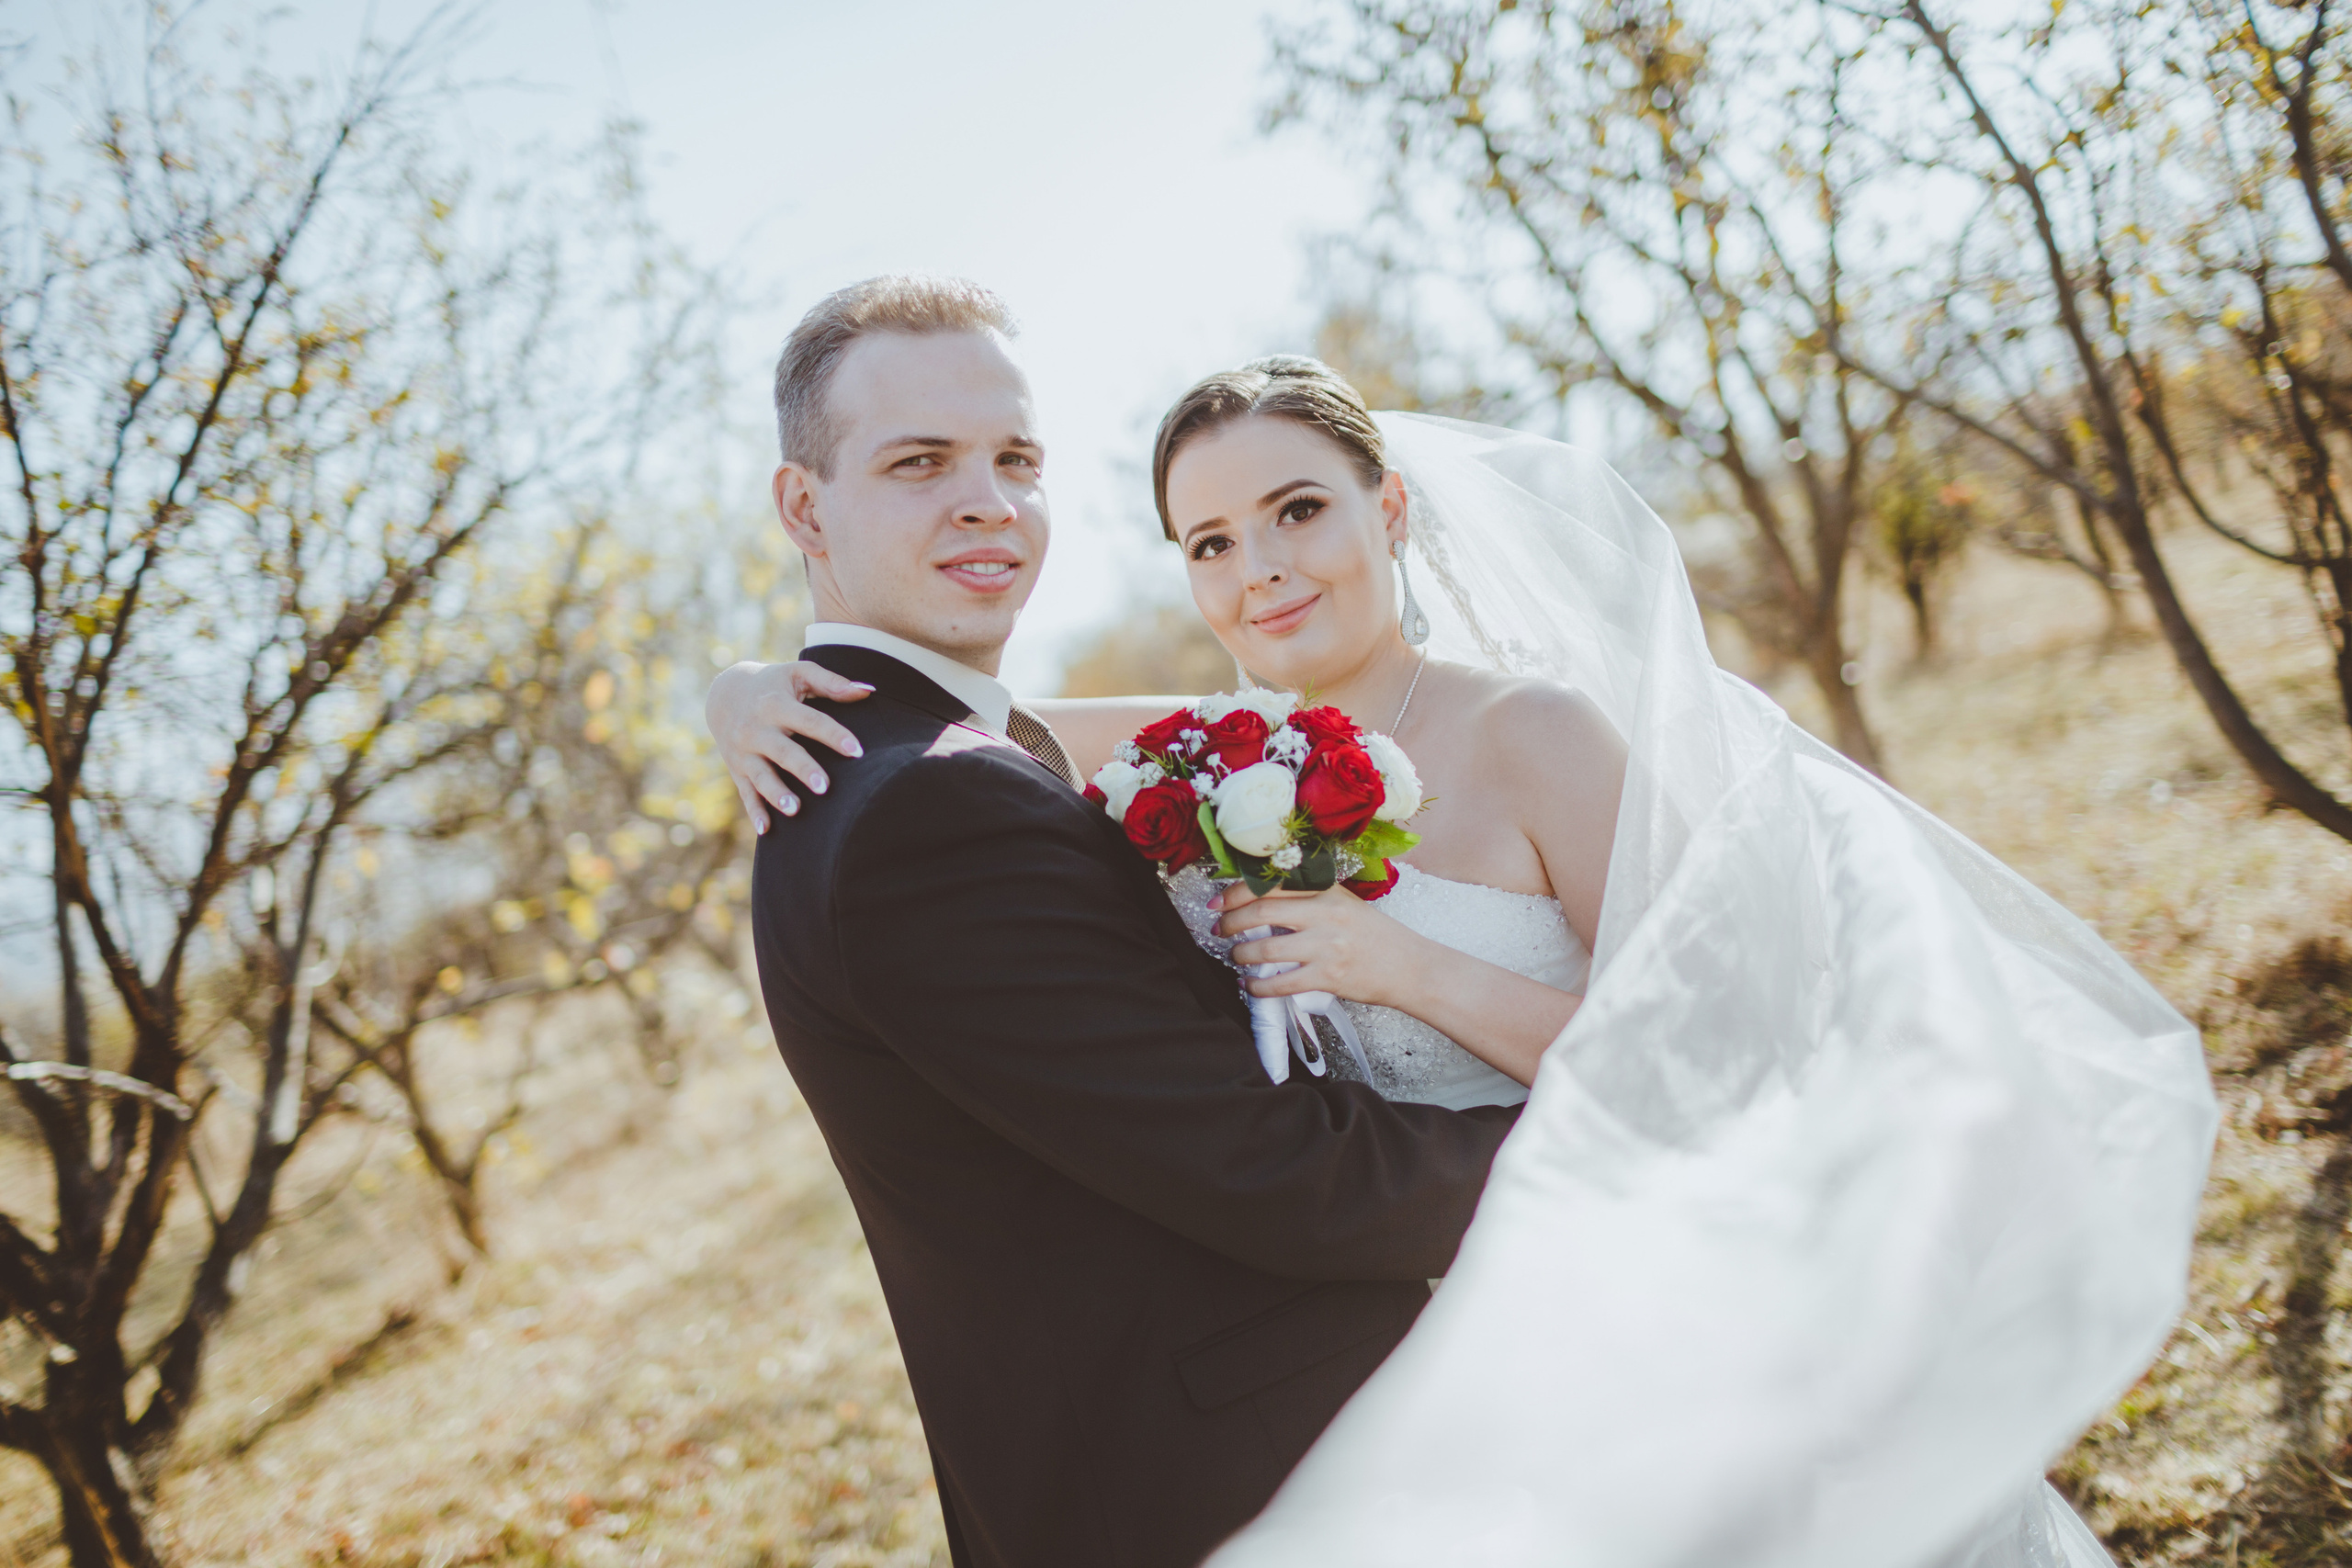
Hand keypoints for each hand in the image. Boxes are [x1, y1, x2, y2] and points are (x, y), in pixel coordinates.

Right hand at [705, 660, 874, 831]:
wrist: (724, 694)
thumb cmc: (774, 684)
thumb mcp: (798, 674)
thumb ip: (831, 682)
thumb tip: (869, 690)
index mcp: (776, 704)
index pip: (809, 721)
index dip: (833, 735)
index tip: (858, 751)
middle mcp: (757, 729)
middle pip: (782, 751)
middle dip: (802, 769)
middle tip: (825, 786)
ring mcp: (744, 752)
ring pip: (761, 776)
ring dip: (776, 794)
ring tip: (796, 810)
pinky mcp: (737, 769)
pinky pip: (746, 793)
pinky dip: (754, 812)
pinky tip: (767, 830)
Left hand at [1213, 882, 1420, 1006]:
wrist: (1411, 967)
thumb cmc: (1377, 937)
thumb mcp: (1345, 905)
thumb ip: (1310, 900)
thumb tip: (1261, 904)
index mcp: (1327, 891)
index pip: (1272, 883)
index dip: (1237, 892)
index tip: (1219, 902)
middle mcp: (1325, 914)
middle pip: (1261, 911)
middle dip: (1231, 922)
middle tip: (1219, 930)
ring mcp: (1327, 946)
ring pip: (1266, 947)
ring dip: (1241, 954)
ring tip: (1237, 957)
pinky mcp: (1328, 977)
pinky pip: (1281, 983)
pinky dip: (1258, 986)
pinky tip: (1251, 985)